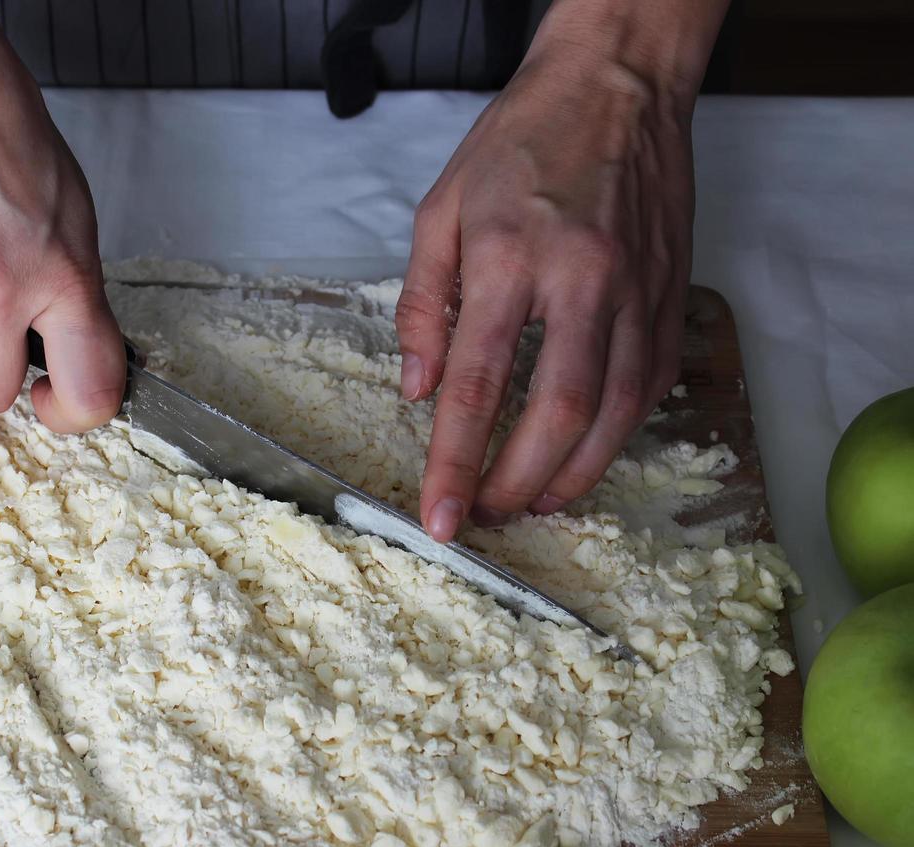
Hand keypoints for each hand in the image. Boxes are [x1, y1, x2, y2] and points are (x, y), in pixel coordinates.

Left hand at [395, 0, 727, 540]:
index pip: (478, 387)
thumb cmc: (521, 143)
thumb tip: (417, 390)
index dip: (456, 465)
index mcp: (511, 260)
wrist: (617, 85)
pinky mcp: (672, 295)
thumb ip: (423, 305)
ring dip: (575, 474)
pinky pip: (652, 385)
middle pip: (556, 417)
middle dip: (517, 483)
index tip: (440, 518)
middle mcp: (582, 282)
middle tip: (486, 515)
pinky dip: (619, 433)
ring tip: (535, 500)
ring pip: (616, 413)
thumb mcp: (440, 212)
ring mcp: (637, 292)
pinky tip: (587, 453)